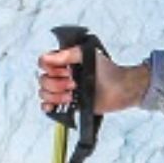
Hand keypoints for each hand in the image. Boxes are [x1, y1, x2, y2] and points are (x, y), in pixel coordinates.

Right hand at [36, 45, 150, 115]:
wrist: (120, 89)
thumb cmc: (107, 71)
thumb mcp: (87, 55)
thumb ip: (66, 55)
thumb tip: (47, 57)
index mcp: (63, 62)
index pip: (43, 63)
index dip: (51, 69)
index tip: (66, 71)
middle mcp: (61, 76)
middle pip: (43, 80)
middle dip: (57, 84)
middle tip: (74, 84)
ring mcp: (63, 91)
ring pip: (44, 94)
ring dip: (56, 96)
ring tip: (71, 96)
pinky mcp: (67, 105)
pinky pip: (47, 107)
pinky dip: (48, 107)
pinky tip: (56, 106)